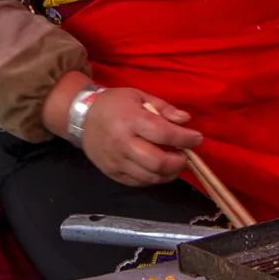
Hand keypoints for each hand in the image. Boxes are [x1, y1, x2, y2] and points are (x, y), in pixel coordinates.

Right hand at [42, 73, 203, 186]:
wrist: (81, 117)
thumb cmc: (114, 104)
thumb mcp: (138, 96)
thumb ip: (163, 108)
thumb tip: (185, 120)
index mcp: (130, 120)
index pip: (164, 133)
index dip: (185, 139)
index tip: (197, 139)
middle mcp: (122, 143)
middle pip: (158, 162)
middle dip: (179, 162)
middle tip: (186, 156)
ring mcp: (116, 161)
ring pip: (149, 177)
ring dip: (169, 173)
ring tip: (175, 164)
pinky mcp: (112, 173)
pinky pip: (138, 183)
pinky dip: (153, 179)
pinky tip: (159, 170)